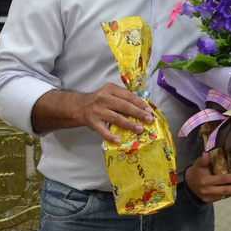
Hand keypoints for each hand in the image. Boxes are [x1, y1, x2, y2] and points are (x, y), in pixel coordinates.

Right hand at [32, 85, 155, 144]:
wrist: (81, 106)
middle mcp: (103, 99)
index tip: (149, 111)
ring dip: (129, 124)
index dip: (140, 104)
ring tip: (140, 129)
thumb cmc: (101, 100)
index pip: (128, 96)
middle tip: (149, 120)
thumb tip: (144, 107)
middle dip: (138, 114)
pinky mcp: (93, 122)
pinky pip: (103, 131)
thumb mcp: (111, 93)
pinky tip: (119, 141)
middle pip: (124, 106)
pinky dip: (111, 136)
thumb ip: (124, 97)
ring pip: (116, 118)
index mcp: (110, 89)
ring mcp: (98, 111)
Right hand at [184, 152, 230, 202]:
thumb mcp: (197, 164)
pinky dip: (230, 194)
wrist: (188, 184)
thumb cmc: (195, 172)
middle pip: (226, 190)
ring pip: (225, 195)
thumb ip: (203, 159)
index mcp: (205, 181)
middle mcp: (208, 190)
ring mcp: (209, 197)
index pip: (222, 179)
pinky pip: (222, 197)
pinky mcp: (210, 201)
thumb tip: (207, 153)